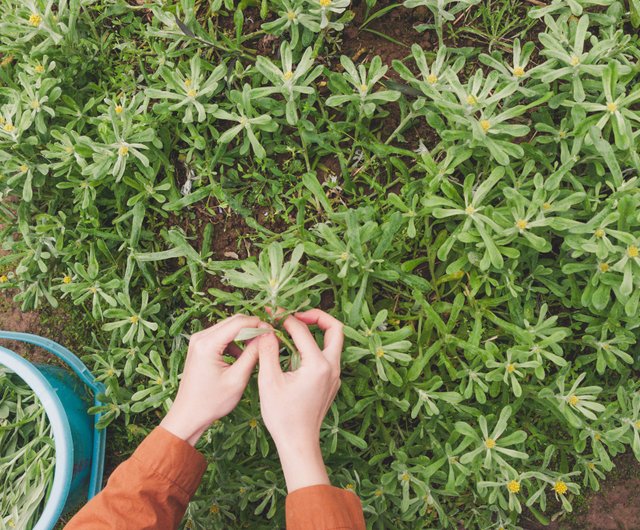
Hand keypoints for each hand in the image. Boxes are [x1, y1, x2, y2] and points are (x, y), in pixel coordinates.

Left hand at [160, 314, 261, 445]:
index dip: (258, 324)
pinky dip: (235, 341)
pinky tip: (242, 356)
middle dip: (252, 328)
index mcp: (207, 344)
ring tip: (258, 349)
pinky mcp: (200, 346)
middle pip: (233, 321)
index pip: (239, 322)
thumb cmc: (212, 402)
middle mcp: (200, 337)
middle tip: (268, 339)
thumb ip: (253, 354)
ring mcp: (198, 340)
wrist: (188, 415)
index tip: (273, 332)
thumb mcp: (237, 378)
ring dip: (244, 335)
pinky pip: (222, 335)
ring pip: (228, 327)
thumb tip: (267, 335)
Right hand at [257, 309, 343, 491]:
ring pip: (333, 343)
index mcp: (318, 365)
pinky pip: (328, 357)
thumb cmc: (283, 417)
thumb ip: (268, 351)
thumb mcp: (269, 381)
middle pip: (335, 329)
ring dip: (316, 332)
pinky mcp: (331, 383)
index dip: (286, 318)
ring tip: (292, 331)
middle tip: (296, 315)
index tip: (272, 314)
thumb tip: (267, 330)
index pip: (303, 330)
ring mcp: (334, 376)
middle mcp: (332, 368)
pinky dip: (315, 347)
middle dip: (317, 316)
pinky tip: (294, 352)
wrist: (298, 444)